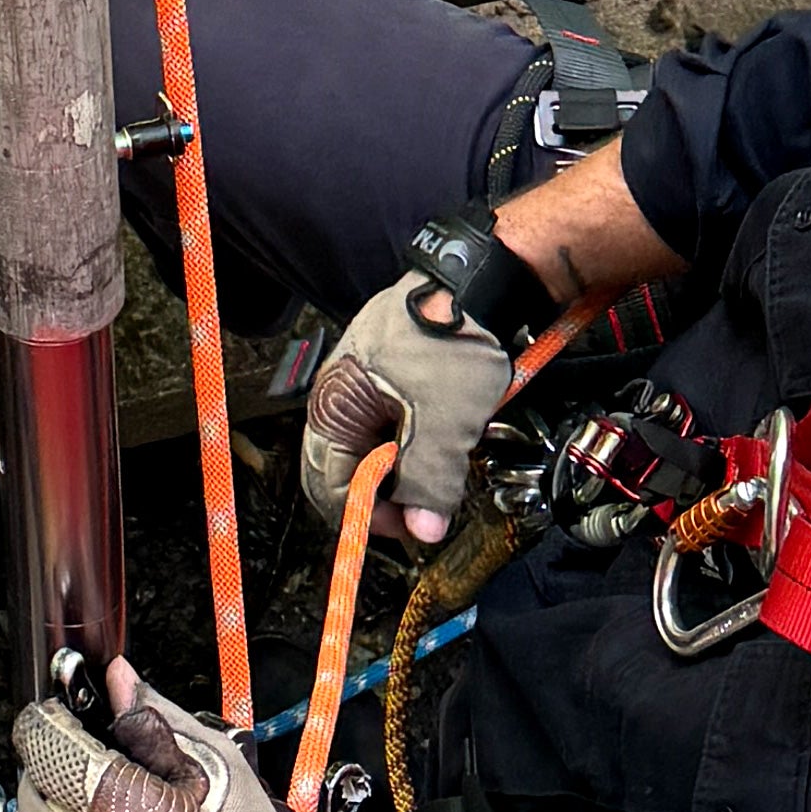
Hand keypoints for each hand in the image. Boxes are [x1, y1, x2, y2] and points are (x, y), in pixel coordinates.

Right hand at [304, 274, 512, 545]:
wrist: (481, 279)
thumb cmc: (451, 341)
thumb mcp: (443, 422)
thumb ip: (430, 482)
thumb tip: (423, 532)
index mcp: (334, 403)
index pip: (329, 483)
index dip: (367, 515)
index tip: (409, 527)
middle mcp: (339, 393)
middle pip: (346, 466)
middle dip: (383, 494)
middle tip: (423, 508)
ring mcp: (364, 380)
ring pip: (372, 445)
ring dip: (402, 468)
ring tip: (439, 470)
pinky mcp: (390, 372)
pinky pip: (390, 421)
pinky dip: (413, 441)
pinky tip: (442, 440)